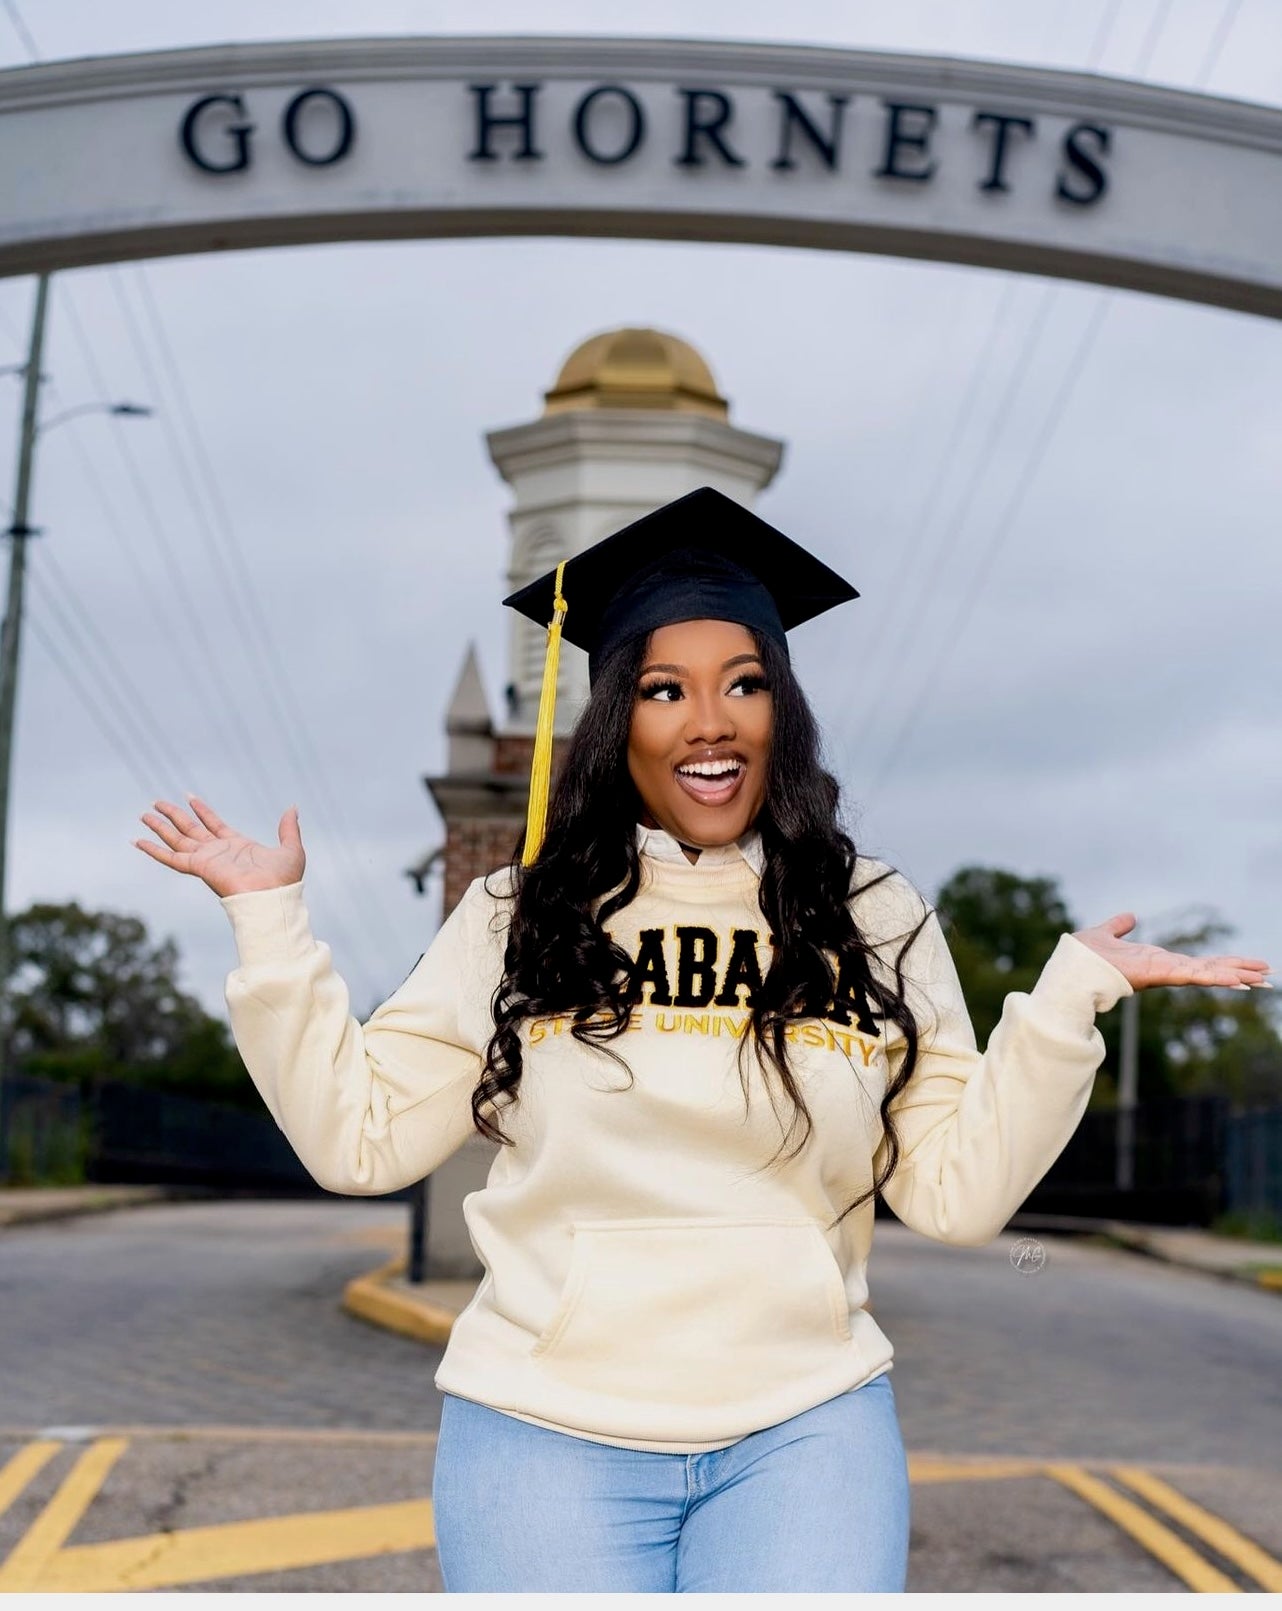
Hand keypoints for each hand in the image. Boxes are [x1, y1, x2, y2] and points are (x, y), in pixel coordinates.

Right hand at [134, 795, 304, 897]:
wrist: (274, 898)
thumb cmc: (284, 880)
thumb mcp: (291, 848)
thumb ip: (288, 828)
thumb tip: (293, 807)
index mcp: (237, 847)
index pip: (214, 825)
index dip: (202, 811)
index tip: (189, 797)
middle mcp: (218, 853)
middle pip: (190, 830)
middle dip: (174, 816)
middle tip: (156, 803)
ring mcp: (207, 860)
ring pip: (177, 839)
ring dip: (161, 827)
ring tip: (144, 814)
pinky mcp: (199, 867)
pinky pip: (171, 858)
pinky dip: (154, 850)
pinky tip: (139, 841)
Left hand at [1072, 913, 1272, 992]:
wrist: (1070, 967)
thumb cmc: (1083, 957)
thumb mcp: (1106, 934)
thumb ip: (1119, 926)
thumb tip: (1130, 916)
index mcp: (1158, 961)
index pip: (1198, 964)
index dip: (1222, 965)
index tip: (1244, 969)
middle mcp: (1166, 969)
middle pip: (1211, 970)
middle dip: (1239, 972)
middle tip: (1269, 975)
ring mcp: (1166, 974)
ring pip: (1209, 974)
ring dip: (1237, 975)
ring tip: (1264, 979)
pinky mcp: (1161, 974)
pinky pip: (1195, 976)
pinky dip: (1217, 977)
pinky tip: (1239, 981)